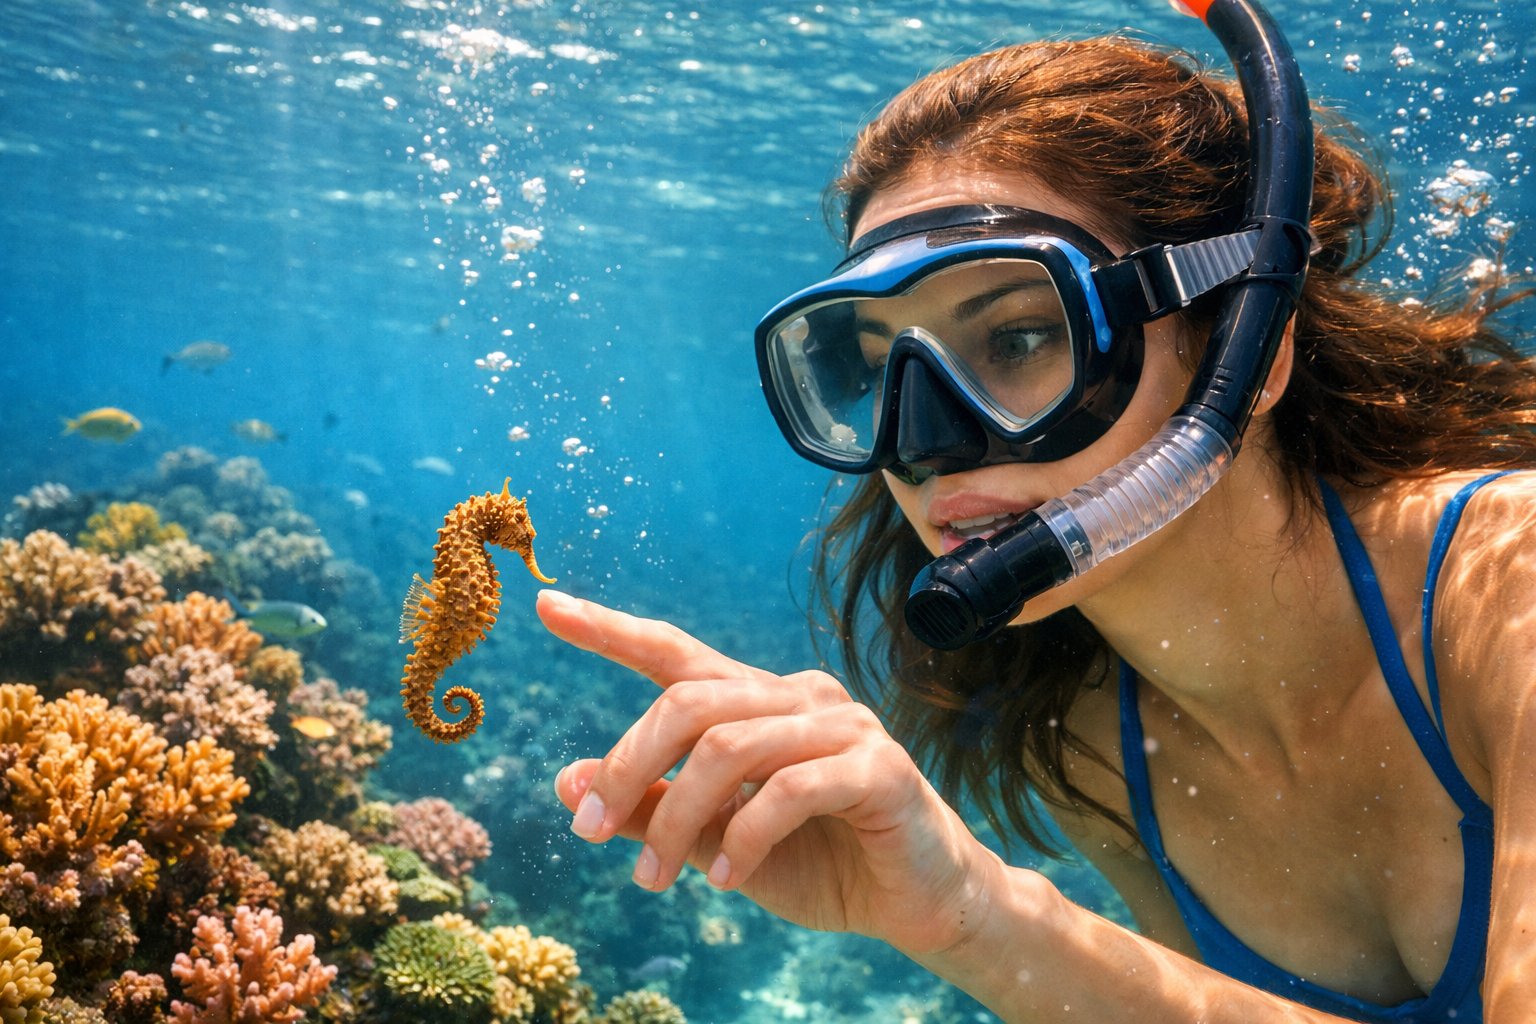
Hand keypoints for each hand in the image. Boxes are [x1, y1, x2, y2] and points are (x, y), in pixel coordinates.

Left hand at [536, 589, 1005, 954]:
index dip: (611, 630)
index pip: (675, 652)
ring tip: (652, 877)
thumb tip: (567, 782)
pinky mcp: (877, 767)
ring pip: (728, 746)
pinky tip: (725, 880)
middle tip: (589, 830)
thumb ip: (651, 810)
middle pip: (687, 700)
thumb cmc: (817, 862)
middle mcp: (796, 696)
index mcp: (757, 702)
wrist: (917, 904)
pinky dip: (744, 837)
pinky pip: (789, 789)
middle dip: (626, 765)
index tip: (548, 607)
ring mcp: (842, 725)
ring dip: (675, 818)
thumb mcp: (715, 842)